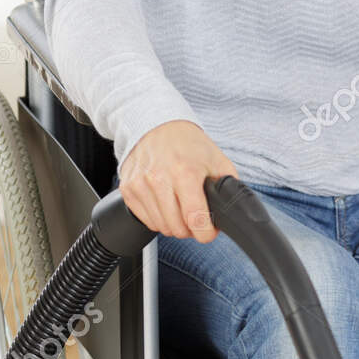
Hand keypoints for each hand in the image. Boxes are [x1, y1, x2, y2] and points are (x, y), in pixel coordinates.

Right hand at [118, 120, 239, 242]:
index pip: (196, 220)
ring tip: (180, 208)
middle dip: (190, 229)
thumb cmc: (188, 144)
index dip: (206, 233)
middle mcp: (159, 179)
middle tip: (195, 216)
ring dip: (173, 224)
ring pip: (161, 227)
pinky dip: (157, 218)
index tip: (209, 231)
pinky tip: (165, 204)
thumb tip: (231, 212)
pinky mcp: (128, 189)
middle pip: (177, 228)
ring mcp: (140, 185)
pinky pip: (146, 220)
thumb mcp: (217, 161)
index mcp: (185, 173)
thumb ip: (227, 188)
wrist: (158, 125)